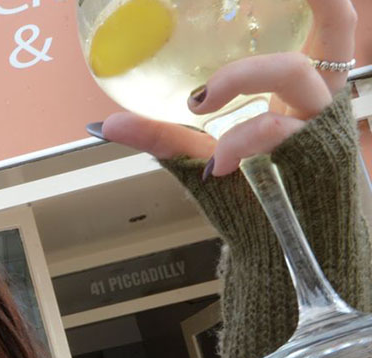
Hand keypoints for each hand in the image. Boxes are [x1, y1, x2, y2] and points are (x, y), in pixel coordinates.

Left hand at [95, 0, 356, 177]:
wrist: (278, 252)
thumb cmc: (251, 197)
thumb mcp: (201, 154)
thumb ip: (159, 135)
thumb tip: (102, 125)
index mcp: (302, 87)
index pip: (327, 26)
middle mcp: (321, 98)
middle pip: (335, 29)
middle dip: (320, 2)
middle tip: (286, 3)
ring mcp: (323, 125)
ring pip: (295, 73)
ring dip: (239, 78)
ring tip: (199, 101)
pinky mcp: (320, 156)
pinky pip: (277, 129)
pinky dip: (239, 141)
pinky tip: (219, 163)